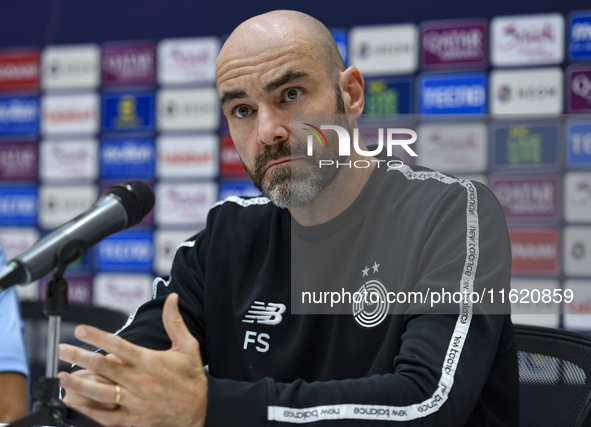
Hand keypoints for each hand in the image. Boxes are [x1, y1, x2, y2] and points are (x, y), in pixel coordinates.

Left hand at [58, 293, 207, 426]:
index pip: (118, 345)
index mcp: (150, 361)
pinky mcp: (133, 420)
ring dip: (78, 383)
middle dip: (79, 356)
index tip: (80, 330)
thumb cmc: (192, 379)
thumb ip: (174, 322)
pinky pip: (105, 416)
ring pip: (99, 392)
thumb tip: (172, 298)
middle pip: (103, 367)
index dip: (96, 336)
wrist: (202, 410)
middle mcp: (139, 381)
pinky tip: (76, 402)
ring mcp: (135, 402)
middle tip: (63, 349)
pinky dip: (88, 409)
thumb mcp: (188, 347)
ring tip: (62, 377)